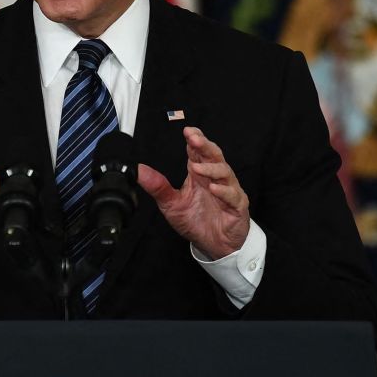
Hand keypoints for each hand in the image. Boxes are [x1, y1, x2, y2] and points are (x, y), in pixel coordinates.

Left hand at [136, 126, 249, 258]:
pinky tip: (213, 188)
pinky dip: (224, 191)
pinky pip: (233, 195)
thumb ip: (158, 187)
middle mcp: (215, 178)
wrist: (214, 245)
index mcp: (199, 174)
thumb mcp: (171, 204)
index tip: (187, 131)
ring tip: (196, 168)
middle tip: (194, 139)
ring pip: (225, 172)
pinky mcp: (237, 206)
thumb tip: (139, 171)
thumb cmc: (196, 221)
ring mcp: (228, 191)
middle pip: (214, 155)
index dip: (195, 139)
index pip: (198, 151)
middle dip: (205, 145)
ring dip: (211, 168)